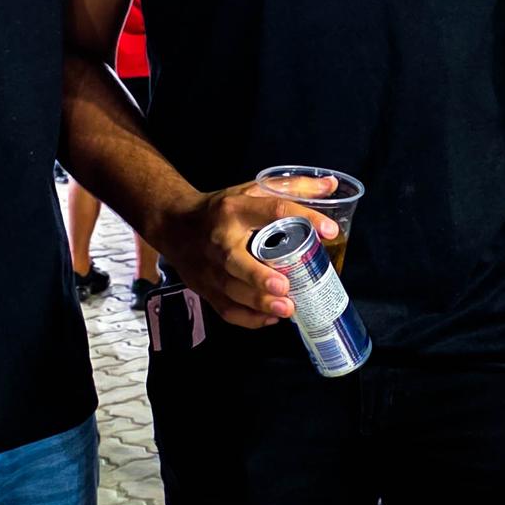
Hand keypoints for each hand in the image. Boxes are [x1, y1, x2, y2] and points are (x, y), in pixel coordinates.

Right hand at [159, 179, 338, 329]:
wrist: (173, 225)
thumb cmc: (221, 209)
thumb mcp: (253, 190)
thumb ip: (293, 188)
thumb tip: (331, 185)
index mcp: (236, 209)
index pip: (273, 211)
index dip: (303, 219)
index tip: (329, 231)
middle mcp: (219, 239)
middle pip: (236, 261)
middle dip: (259, 277)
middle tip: (285, 287)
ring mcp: (209, 268)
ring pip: (230, 290)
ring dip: (258, 303)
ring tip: (286, 309)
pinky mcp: (205, 288)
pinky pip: (226, 309)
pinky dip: (248, 318)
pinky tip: (269, 318)